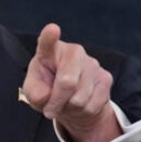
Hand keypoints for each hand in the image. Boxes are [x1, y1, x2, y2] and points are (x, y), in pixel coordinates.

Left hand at [21, 23, 120, 141]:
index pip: (48, 42)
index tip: (52, 29)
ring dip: (69, 108)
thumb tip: (47, 96)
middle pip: (67, 82)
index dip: (50, 37)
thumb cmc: (47, 91)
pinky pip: (92, 105)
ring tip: (65, 103)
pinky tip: (78, 105)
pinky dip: (82, 112)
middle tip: (49, 110)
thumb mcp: (34, 92)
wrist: (70, 102)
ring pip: (80, 98)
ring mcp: (92, 63)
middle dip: (57, 101)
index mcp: (50, 51)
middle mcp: (74, 52)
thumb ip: (35, 93)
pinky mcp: (105, 77)